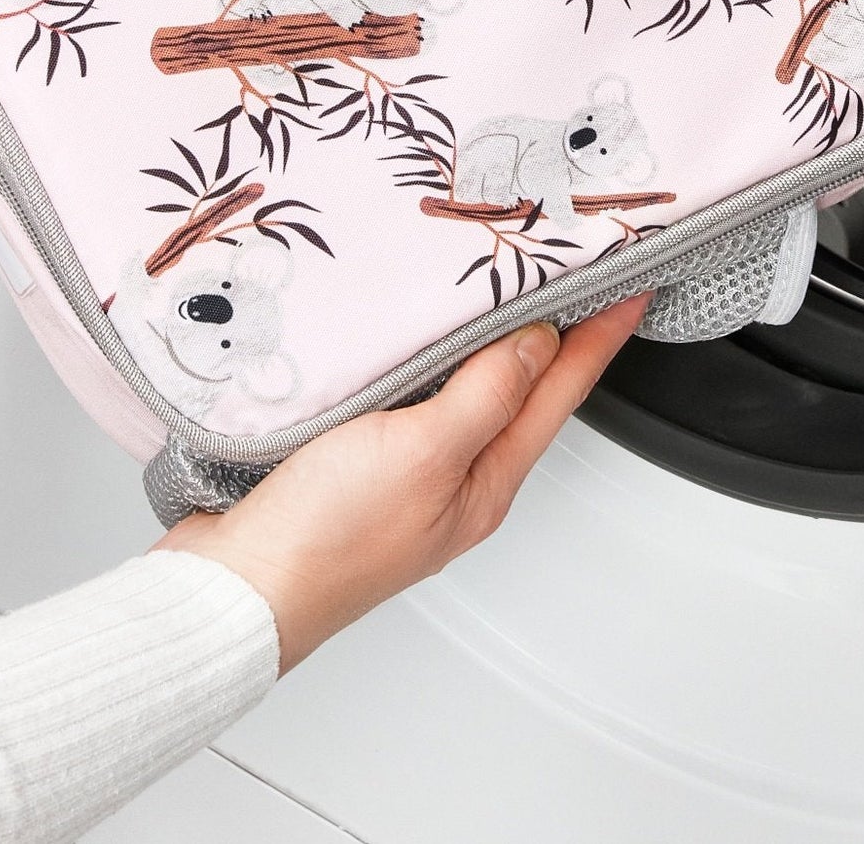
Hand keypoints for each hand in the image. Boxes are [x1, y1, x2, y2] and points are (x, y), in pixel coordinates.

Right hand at [157, 296, 647, 671]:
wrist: (233, 591)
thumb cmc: (327, 540)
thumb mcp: (424, 452)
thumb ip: (485, 395)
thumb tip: (539, 343)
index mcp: (484, 482)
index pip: (559, 393)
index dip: (598, 337)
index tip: (630, 284)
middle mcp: (453, 478)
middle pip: (519, 391)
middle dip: (552, 332)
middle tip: (576, 272)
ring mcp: (404, 472)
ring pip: (462, 390)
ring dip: (488, 340)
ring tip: (507, 289)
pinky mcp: (353, 460)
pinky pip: (409, 396)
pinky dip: (425, 359)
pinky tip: (414, 337)